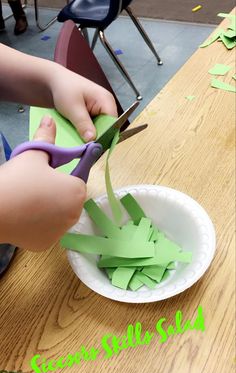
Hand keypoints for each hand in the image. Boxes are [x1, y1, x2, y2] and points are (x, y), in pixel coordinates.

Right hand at [0, 116, 85, 250]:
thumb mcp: (32, 155)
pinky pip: (46, 229)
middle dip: (58, 189)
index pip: (80, 176)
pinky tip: (25, 216)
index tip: (55, 168)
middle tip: (37, 183)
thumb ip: (46, 137)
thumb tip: (50, 120)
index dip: (68, 169)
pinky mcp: (45, 244)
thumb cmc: (17, 180)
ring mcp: (60, 232)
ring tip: (29, 198)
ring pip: (59, 214)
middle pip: (70, 196)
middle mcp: (75, 214)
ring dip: (50, 207)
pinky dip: (39, 223)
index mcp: (77, 190)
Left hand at [50, 65, 117, 141]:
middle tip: (86, 149)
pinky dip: (86, 133)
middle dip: (97, 137)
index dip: (105, 137)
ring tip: (81, 145)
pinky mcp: (92, 116)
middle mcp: (107, 107)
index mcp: (107, 101)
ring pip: (99, 130)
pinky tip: (78, 138)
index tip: (94, 148)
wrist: (53, 81)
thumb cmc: (64, 89)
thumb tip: (93, 140)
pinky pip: (92, 128)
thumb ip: (83, 124)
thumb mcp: (73, 108)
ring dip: (90, 136)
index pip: (113, 124)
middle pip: (107, 128)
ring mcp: (100, 111)